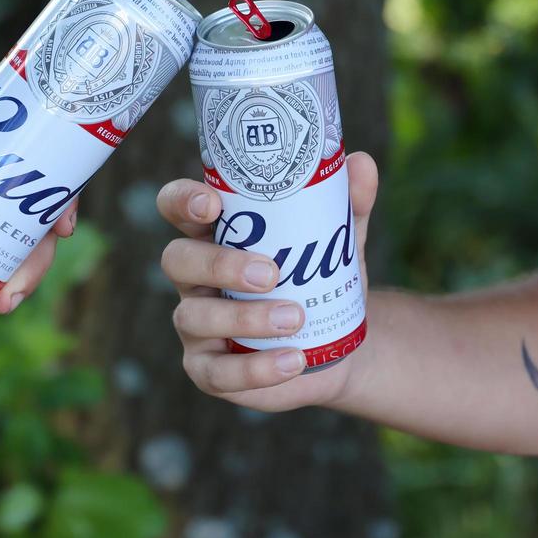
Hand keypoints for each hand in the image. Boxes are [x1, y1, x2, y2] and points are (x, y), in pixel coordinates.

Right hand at [156, 151, 377, 411]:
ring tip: (296, 318)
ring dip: (245, 318)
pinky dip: (256, 368)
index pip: (176, 206)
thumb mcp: (339, 238)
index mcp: (213, 233)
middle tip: (270, 272)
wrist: (339, 342)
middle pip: (177, 260)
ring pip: (194, 318)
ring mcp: (196, 325)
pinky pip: (217, 373)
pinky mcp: (207, 370)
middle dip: (219, 264)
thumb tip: (361, 164)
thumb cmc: (321, 277)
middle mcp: (194, 277)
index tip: (212, 204)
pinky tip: (292, 360)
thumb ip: (347, 203)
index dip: (182, 200)